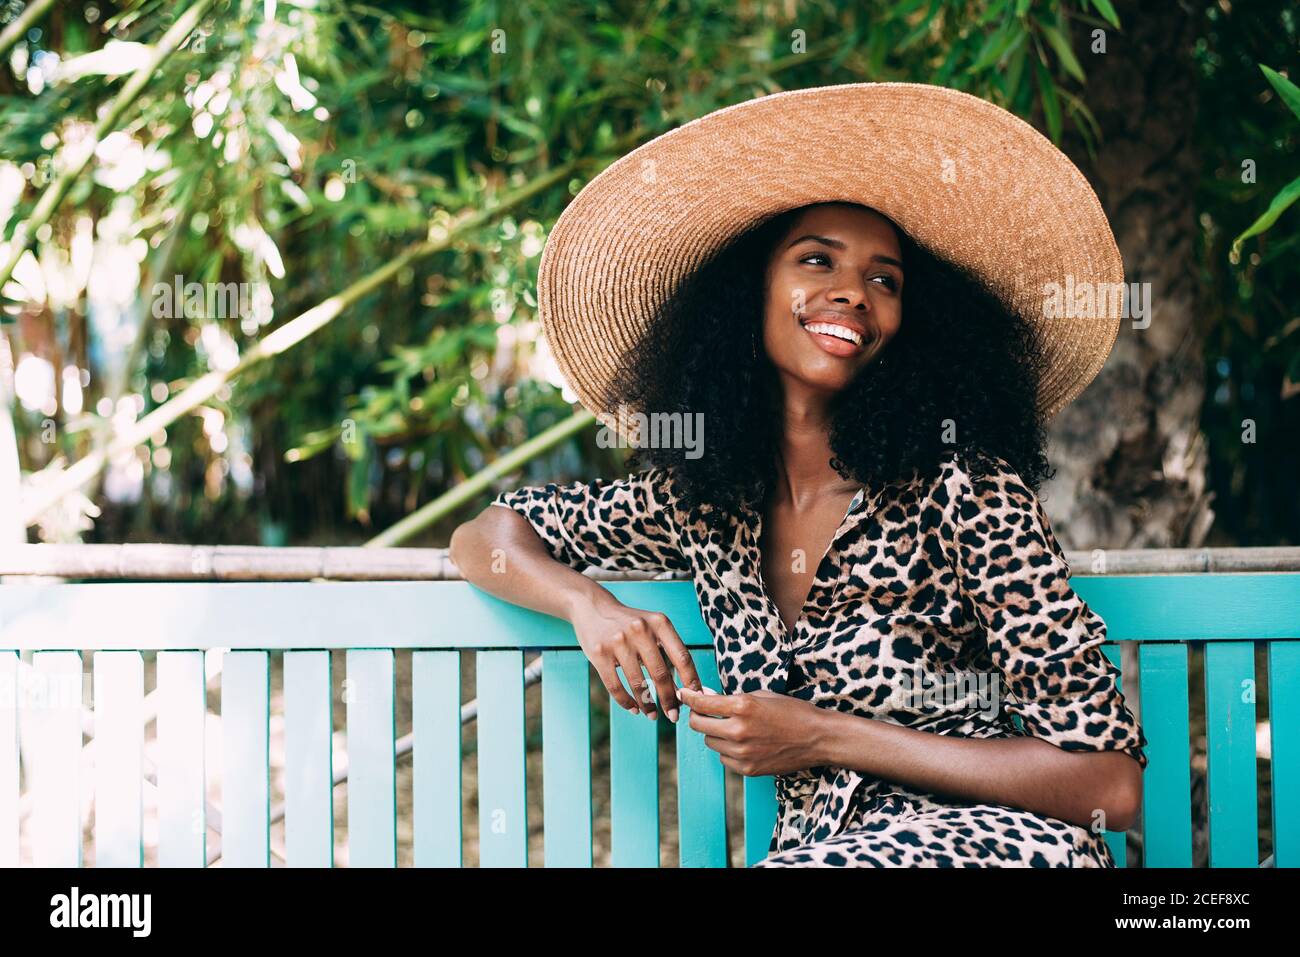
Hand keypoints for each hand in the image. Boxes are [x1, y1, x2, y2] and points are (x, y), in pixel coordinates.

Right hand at [568, 593, 701, 720]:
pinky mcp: (599, 653)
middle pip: (661, 674)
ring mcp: (618, 641)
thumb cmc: (630, 623)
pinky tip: (634, 708)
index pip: (682, 657)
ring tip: (652, 715)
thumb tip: (687, 688)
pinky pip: (615, 686)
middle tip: (674, 716)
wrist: (593, 607)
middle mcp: (640, 630)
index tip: (695, 699)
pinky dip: (626, 702)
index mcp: (659, 623)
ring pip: (638, 683)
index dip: (691, 681)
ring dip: (648, 705)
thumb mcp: (652, 627)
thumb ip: (668, 651)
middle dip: (669, 700)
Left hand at [678, 687, 830, 775]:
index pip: (702, 703)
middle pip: (698, 725)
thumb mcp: (761, 695)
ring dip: (715, 733)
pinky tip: (743, 743)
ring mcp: (742, 752)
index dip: (689, 697)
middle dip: (698, 716)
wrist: (817, 738)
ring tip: (733, 728)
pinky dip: (727, 750)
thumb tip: (706, 697)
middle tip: (703, 712)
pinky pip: (723, 758)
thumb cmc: (792, 712)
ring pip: (710, 742)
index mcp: (742, 706)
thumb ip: (732, 698)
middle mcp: (738, 730)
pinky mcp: (747, 769)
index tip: (683, 694)